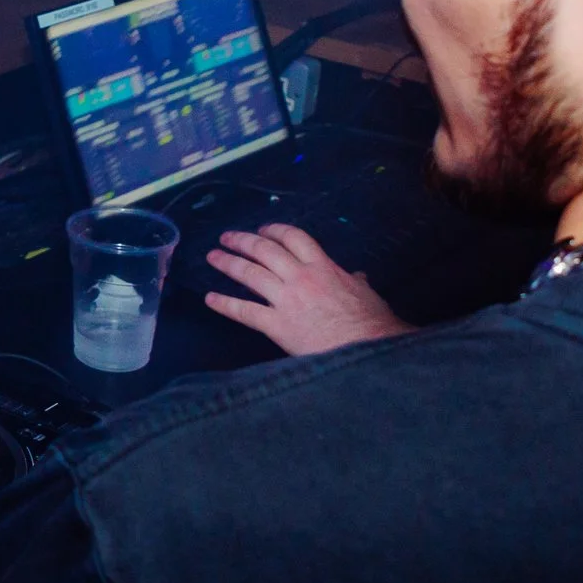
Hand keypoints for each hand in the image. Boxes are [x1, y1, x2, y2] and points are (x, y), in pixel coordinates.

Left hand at [203, 223, 413, 356]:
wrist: (366, 352)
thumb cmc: (372, 324)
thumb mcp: (368, 295)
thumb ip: (357, 282)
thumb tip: (357, 276)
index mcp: (324, 267)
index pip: (294, 238)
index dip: (274, 231)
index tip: (262, 230)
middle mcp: (301, 277)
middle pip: (265, 250)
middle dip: (243, 241)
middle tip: (227, 237)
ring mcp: (286, 300)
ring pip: (250, 274)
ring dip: (228, 263)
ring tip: (212, 256)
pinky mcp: (277, 325)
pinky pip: (244, 311)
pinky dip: (224, 304)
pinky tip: (210, 298)